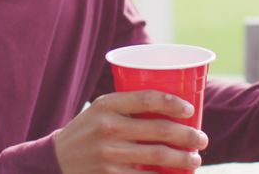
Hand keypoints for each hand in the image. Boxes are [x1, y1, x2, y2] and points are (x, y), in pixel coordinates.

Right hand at [53, 90, 208, 172]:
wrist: (56, 161)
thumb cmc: (87, 131)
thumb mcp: (99, 110)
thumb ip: (127, 106)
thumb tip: (172, 105)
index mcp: (107, 105)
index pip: (148, 98)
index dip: (174, 103)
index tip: (190, 110)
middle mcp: (108, 127)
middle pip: (160, 130)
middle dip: (189, 136)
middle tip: (202, 139)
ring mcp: (109, 154)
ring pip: (159, 157)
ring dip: (183, 159)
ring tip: (195, 159)